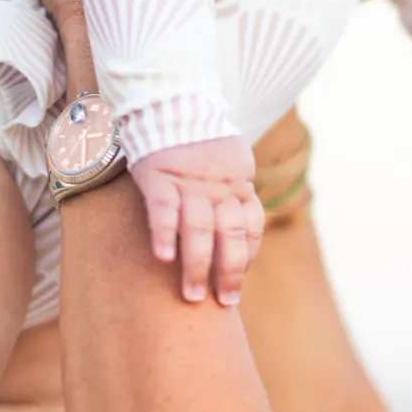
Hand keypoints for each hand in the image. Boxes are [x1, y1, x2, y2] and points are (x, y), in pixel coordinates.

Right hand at [133, 136, 262, 304]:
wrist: (173, 108)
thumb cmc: (201, 150)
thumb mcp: (229, 168)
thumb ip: (236, 199)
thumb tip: (239, 246)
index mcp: (239, 186)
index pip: (251, 227)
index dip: (247, 258)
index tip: (236, 288)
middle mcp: (218, 187)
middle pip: (229, 234)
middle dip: (228, 271)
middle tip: (223, 303)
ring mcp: (190, 183)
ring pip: (199, 228)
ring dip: (197, 264)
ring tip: (192, 294)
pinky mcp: (160, 177)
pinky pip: (163, 209)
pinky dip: (164, 233)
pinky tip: (163, 258)